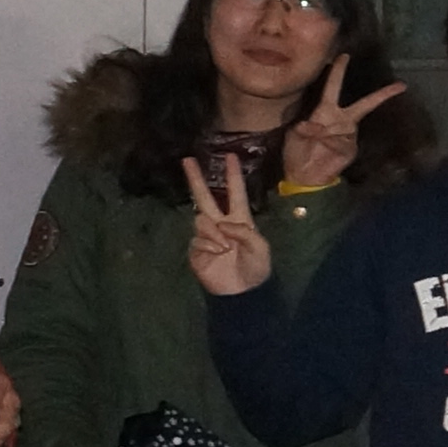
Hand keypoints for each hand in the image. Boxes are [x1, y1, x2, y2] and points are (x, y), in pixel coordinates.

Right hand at [179, 152, 273, 295]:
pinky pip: (197, 240)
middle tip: (187, 159)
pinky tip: (218, 256)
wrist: (241, 291)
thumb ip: (244, 232)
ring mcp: (207, 236)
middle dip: (196, 178)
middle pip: (204, 197)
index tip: (230, 155)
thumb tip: (222, 224)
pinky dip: (209, 247)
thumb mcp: (260, 248)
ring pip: (201, 220)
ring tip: (225, 248)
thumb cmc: (256, 268)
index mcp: (240, 220)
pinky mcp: (196, 249)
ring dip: (214, 233)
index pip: (235, 193)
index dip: (233, 175)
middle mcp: (221, 224)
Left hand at [273, 58, 405, 189]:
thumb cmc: (297, 152)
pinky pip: (343, 142)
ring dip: (327, 132)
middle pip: (364, 104)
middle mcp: (340, 120)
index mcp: (324, 111)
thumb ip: (304, 127)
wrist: (304, 176)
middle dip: (381, 95)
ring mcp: (347, 135)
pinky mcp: (349, 149)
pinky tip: (322, 150)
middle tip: (400, 85)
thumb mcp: (294, 136)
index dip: (338, 71)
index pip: (332, 87)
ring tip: (315, 142)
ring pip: (346, 126)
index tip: (344, 56)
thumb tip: (314, 124)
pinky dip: (330, 144)